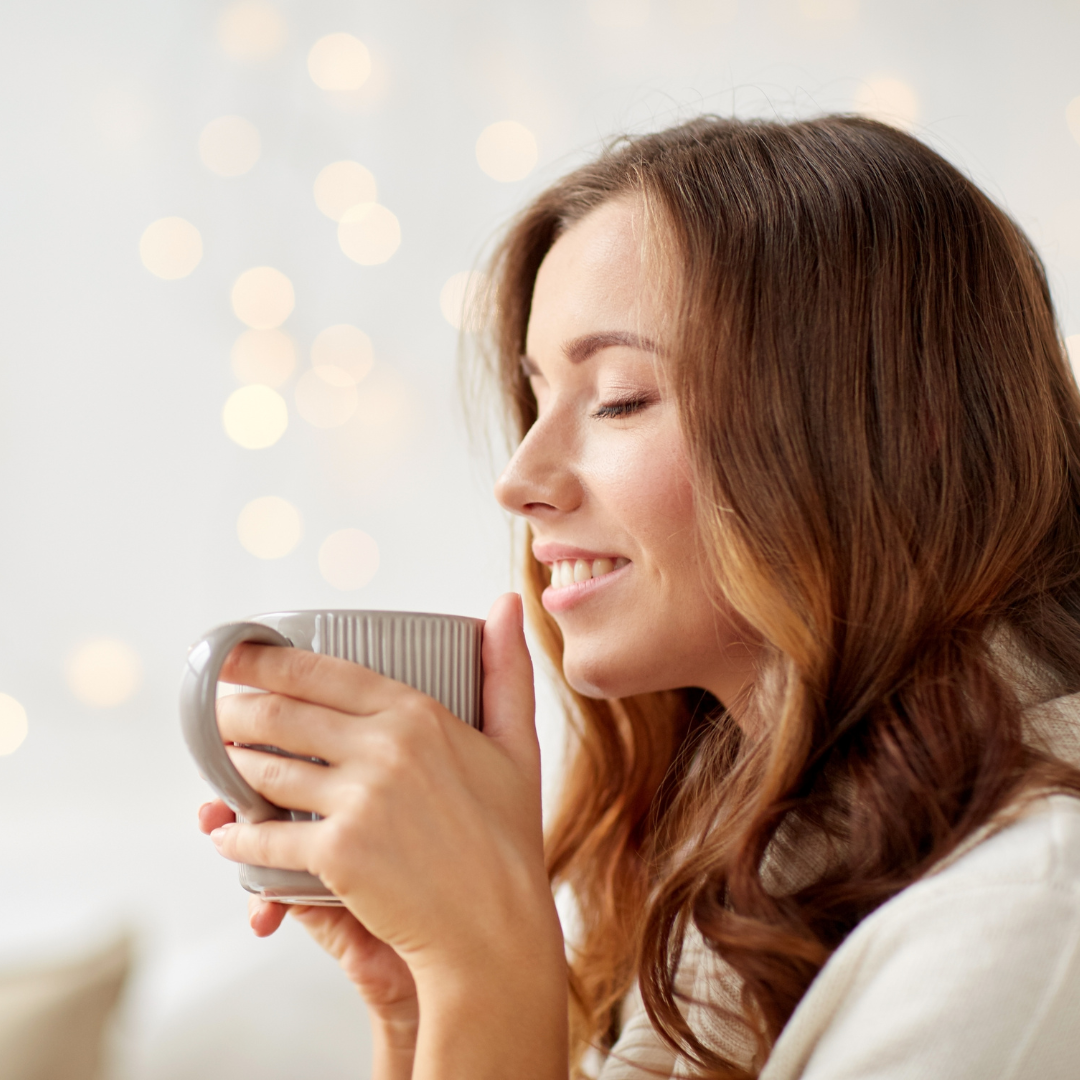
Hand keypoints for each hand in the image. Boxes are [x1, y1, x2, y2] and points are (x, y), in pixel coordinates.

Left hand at [204, 594, 567, 1076]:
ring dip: (231, 767)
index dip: (268, 661)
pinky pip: (264, 838)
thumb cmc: (507, 837)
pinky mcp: (337, 853)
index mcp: (418, 714)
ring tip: (220, 764)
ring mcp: (358, 799)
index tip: (236, 656)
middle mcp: (383, 746)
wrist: (497, 927)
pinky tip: (227, 836)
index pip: (323, 671)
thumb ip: (507, 672)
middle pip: (281, 714)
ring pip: (266, 771)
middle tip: (212, 710)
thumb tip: (508, 602)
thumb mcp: (517, 745)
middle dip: (233, 709)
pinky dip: (237, 839)